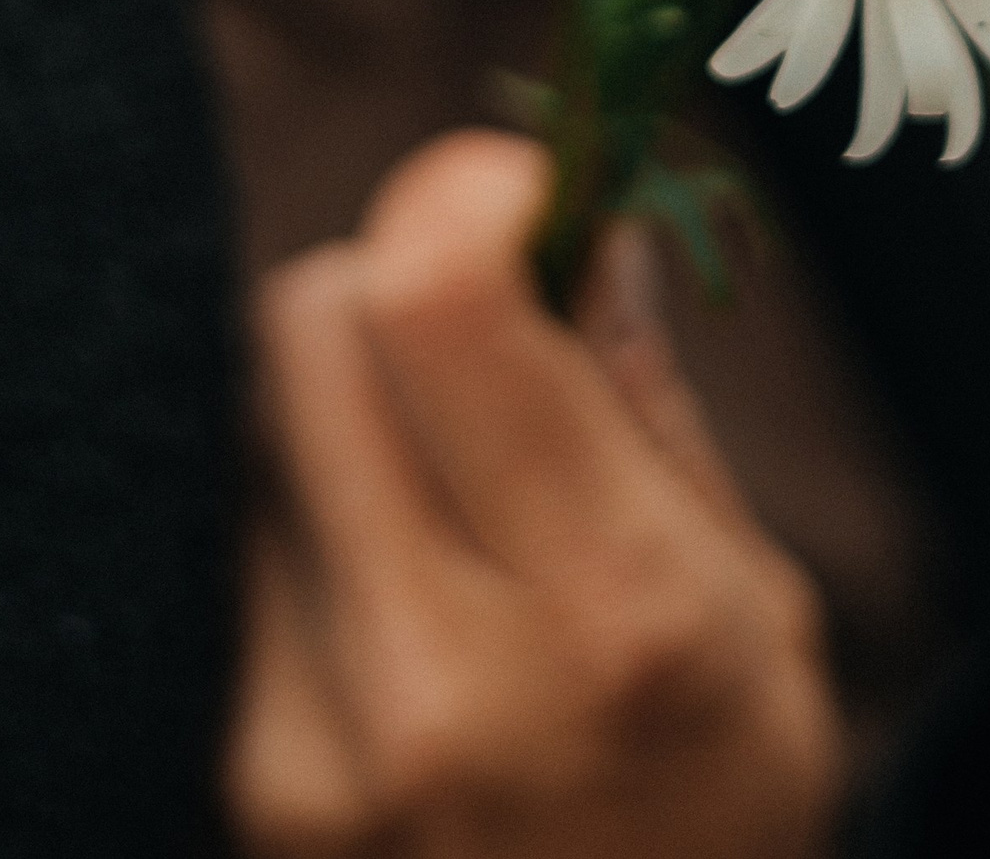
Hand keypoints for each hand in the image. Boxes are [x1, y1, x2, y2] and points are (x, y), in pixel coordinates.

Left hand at [225, 131, 843, 857]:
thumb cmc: (719, 821)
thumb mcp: (763, 617)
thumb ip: (652, 407)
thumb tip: (588, 217)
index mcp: (615, 612)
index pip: (439, 300)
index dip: (465, 194)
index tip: (518, 197)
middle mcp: (441, 677)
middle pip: (309, 322)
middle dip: (392, 282)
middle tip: (471, 334)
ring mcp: (309, 751)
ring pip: (249, 421)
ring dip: (333, 402)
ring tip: (430, 482)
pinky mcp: (234, 789)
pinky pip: (225, 548)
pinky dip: (291, 515)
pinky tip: (376, 581)